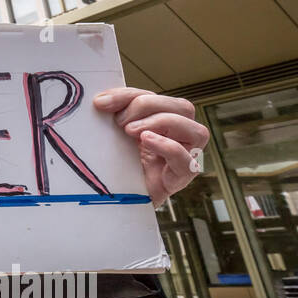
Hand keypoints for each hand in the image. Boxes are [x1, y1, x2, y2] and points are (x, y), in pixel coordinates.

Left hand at [93, 87, 209, 206]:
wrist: (113, 202)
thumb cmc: (116, 167)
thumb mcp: (114, 136)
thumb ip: (113, 116)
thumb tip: (101, 101)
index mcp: (163, 123)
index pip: (157, 98)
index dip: (130, 95)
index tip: (102, 102)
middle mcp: (179, 138)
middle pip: (182, 108)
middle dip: (147, 106)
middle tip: (120, 121)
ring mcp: (185, 158)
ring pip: (196, 131)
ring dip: (162, 122)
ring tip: (130, 131)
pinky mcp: (180, 179)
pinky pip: (187, 161)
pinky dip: (168, 146)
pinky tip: (146, 140)